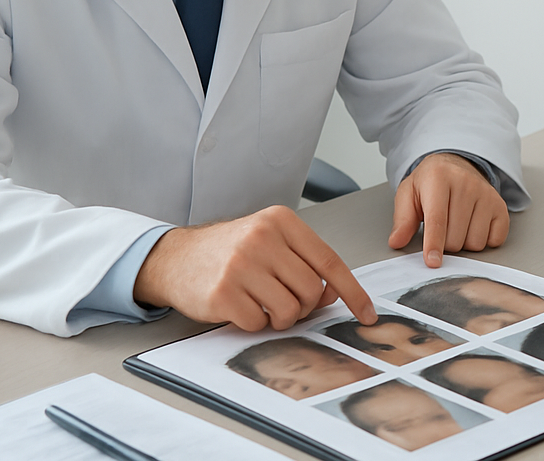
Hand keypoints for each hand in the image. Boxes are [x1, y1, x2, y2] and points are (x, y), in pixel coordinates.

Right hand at [133, 205, 375, 331]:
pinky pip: (258, 323)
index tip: (367, 314)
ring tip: (262, 304)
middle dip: (304, 306)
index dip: (352, 292)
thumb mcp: (269, 242)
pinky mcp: (222, 292)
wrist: (176, 258)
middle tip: (283, 301)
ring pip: (289, 310)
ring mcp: (241, 265)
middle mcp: (262, 238)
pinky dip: (254, 323)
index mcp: (280, 221)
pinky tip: (239, 306)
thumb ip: (304, 262)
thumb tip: (334, 294)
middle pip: (311, 290)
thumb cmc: (230, 251)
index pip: (329, 261)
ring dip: (280, 318)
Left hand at [388, 153, 509, 266]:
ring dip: (463, 242)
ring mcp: (486, 194)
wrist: (454, 166)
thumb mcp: (408, 194)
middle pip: (455, 238)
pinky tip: (474, 225)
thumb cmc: (430, 184)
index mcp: (438, 178)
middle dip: (445, 243)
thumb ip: (402, 220)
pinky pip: (494, 240)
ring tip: (457, 224)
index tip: (432, 262)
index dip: (434, 244)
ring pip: (475, 243)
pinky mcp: (500, 206)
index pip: (438, 219)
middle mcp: (466, 183)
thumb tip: (396, 242)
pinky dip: (484, 240)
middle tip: (442, 226)